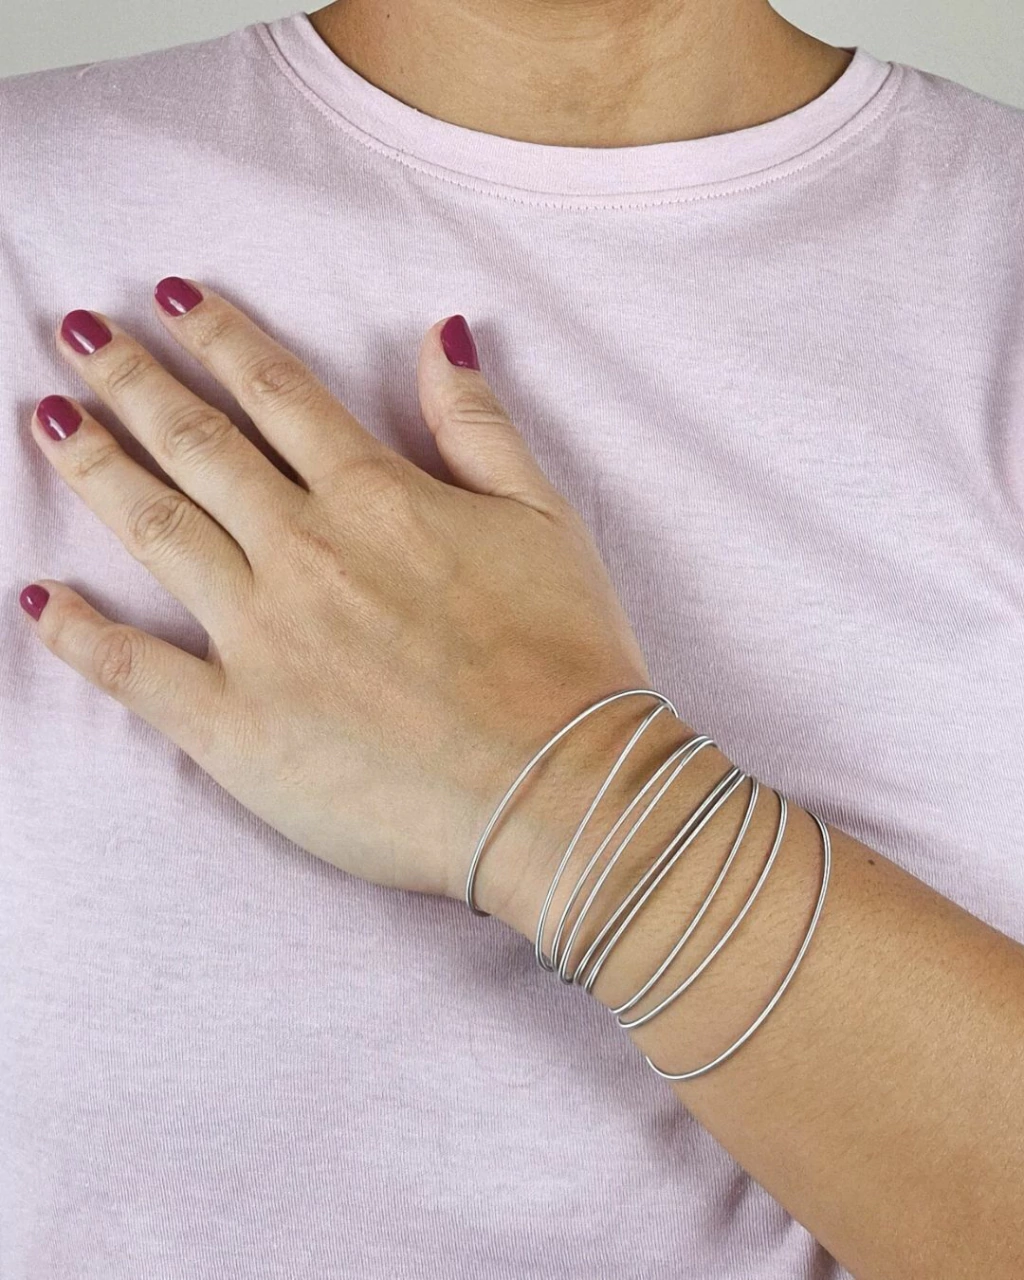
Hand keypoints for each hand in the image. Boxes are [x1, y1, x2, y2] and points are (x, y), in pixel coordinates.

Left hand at [19, 279, 655, 911]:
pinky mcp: (236, 726)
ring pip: (155, 528)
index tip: (171, 297)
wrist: (559, 791)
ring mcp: (261, 637)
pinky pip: (135, 669)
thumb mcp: (544, 518)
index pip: (278, 395)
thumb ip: (480, 425)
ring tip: (46, 418)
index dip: (219, 336)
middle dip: (129, 377)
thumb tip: (440, 334)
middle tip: (74, 331)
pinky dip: (78, 633)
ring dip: (94, 465)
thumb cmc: (566, 659)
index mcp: (376, 498)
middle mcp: (304, 551)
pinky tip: (37, 598)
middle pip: (196, 443)